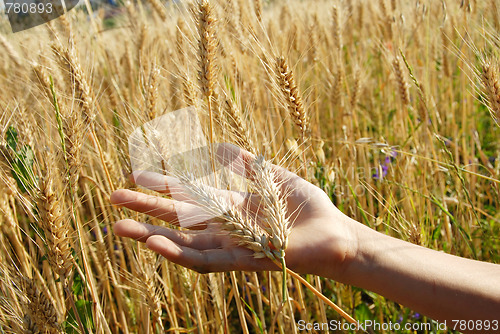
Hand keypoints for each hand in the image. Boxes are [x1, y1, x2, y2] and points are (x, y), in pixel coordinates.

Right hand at [111, 144, 357, 278]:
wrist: (333, 233)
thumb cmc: (306, 207)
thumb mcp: (273, 176)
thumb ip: (245, 163)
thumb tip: (216, 148)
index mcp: (230, 206)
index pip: (188, 196)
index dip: (163, 185)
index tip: (136, 172)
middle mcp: (225, 228)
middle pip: (177, 220)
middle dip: (145, 210)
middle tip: (113, 198)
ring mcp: (231, 246)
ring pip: (183, 244)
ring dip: (151, 236)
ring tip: (119, 228)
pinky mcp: (242, 260)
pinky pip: (206, 260)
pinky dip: (180, 253)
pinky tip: (156, 243)